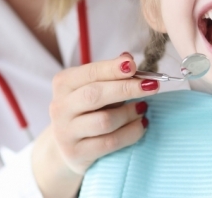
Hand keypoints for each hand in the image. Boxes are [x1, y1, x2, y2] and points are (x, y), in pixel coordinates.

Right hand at [49, 52, 157, 174]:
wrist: (69, 146)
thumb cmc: (87, 110)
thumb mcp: (94, 88)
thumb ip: (109, 74)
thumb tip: (128, 58)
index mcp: (63, 84)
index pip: (89, 72)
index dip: (112, 68)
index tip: (134, 65)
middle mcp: (60, 107)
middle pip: (95, 95)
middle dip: (126, 88)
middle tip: (152, 86)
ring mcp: (66, 132)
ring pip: (104, 121)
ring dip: (130, 113)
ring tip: (143, 108)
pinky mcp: (77, 153)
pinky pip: (110, 142)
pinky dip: (131, 132)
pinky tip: (141, 125)